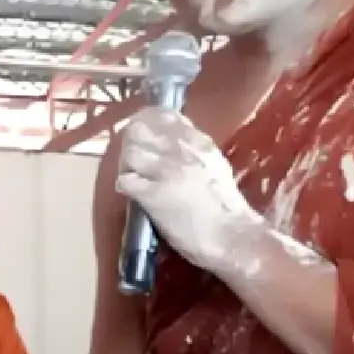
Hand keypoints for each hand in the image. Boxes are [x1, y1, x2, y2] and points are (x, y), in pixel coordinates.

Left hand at [115, 107, 262, 272]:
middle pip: (140, 131)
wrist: (230, 236)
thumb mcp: (215, 166)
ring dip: (127, 165)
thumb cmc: (226, 207)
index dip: (147, 122)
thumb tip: (173, 143)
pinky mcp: (153, 195)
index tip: (143, 131)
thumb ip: (195, 151)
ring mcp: (166, 172)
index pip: (165, 117)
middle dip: (132, 144)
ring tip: (133, 177)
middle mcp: (182, 151)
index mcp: (199, 142)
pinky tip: (131, 192)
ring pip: (130, 153)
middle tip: (134, 159)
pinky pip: (125, 181)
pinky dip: (124, 185)